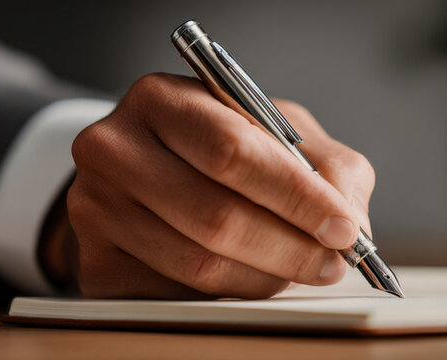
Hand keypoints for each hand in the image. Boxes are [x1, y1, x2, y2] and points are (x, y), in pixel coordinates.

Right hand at [49, 73, 374, 298]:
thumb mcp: (278, 132)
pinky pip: (176, 295)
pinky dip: (230, 295)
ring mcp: (94, 208)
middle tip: (333, 263)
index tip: (343, 229)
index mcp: (161, 99)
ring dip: (266, 278)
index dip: (295, 196)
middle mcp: (113, 148)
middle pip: (214, 216)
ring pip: (198, 265)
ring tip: (301, 271)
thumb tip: (351, 224)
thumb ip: (327, 167)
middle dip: (290, 247)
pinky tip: (254, 279)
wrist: (145, 171)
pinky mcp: (95, 262)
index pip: (231, 151)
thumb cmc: (220, 146)